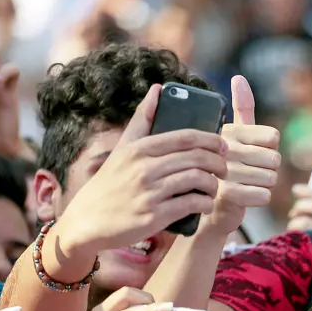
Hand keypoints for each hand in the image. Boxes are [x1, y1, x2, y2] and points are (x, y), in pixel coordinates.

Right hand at [54, 85, 228, 259]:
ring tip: (214, 187)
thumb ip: (142, 119)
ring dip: (213, 184)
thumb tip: (158, 89)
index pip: (185, 137)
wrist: (88, 221)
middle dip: (218, 162)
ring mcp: (149, 192)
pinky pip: (190, 204)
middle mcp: (144, 168)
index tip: (222, 145)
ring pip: (196, 180)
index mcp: (139, 148)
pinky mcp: (154, 216)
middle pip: (196, 158)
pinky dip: (204, 203)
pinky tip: (206, 203)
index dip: (210, 139)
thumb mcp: (122, 148)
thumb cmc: (110, 184)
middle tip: (224, 168)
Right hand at [208, 76, 280, 235]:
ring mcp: (224, 172)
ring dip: (264, 184)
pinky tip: (245, 196)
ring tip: (246, 184)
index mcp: (229, 131)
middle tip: (250, 172)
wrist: (208, 203)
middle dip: (268, 169)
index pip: (273, 137)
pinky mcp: (228, 195)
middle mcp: (225, 148)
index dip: (269, 149)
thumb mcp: (234, 135)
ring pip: (271, 178)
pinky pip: (264, 195)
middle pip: (275, 159)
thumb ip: (241, 108)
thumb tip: (239, 77)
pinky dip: (260, 198)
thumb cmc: (226, 165)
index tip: (253, 152)